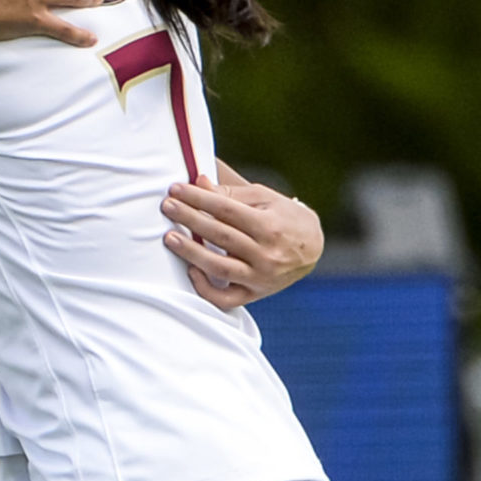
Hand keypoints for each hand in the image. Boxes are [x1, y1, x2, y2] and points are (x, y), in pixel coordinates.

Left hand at [162, 176, 323, 308]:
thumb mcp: (265, 198)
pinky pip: (226, 298)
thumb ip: (231, 193)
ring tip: (169, 238)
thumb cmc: (284, 216)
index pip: (226, 210)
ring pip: (220, 267)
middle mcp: (267, 254)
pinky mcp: (255, 294)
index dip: (198, 198)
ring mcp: (261, 277)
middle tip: (167, 207)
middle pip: (220, 235)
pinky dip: (205, 288)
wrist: (313, 247)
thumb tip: (198, 181)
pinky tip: (190, 270)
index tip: (175, 189)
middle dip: (189, 219)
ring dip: (191, 253)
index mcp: (270, 226)